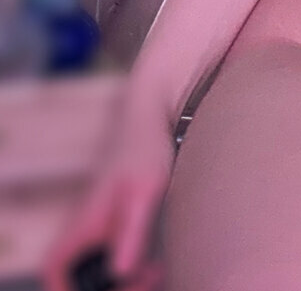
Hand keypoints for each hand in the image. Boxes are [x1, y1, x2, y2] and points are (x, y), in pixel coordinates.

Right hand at [42, 91, 173, 290]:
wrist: (152, 117)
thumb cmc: (145, 150)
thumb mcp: (143, 194)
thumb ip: (131, 233)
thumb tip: (119, 272)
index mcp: (84, 223)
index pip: (54, 268)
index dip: (63, 289)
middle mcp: (87, 228)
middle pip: (79, 278)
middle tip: (146, 284)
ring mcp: (101, 226)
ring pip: (99, 271)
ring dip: (123, 282)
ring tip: (155, 276)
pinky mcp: (117, 222)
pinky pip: (115, 258)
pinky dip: (131, 270)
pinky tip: (155, 266)